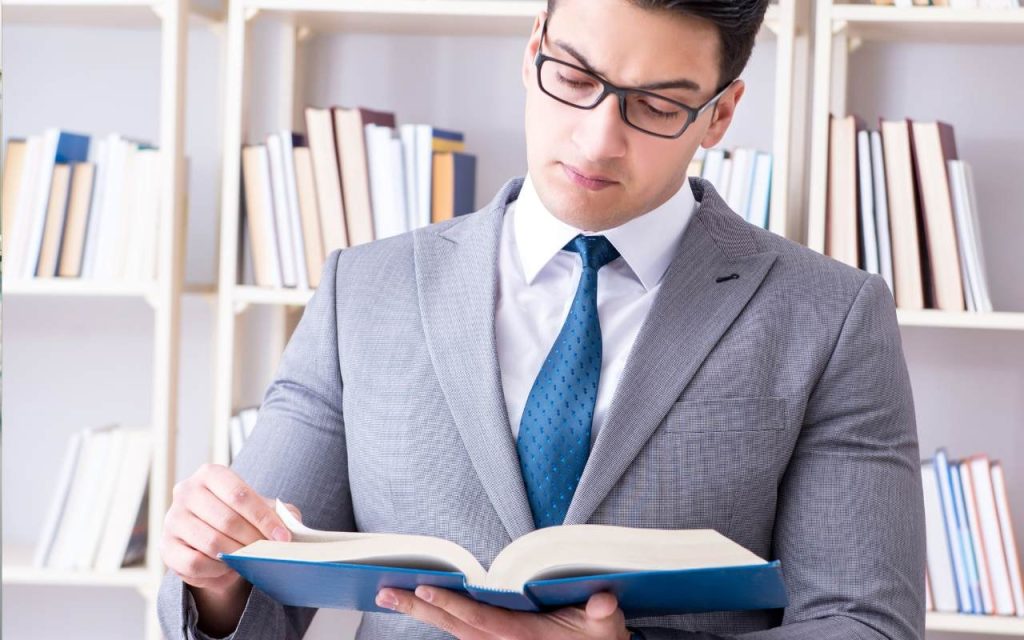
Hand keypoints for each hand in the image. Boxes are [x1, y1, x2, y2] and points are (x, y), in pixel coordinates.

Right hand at [160, 463, 301, 594]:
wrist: (213, 540)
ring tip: (251, 560)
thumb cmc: (242, 518)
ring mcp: (172, 519)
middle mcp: (186, 492)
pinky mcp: (166, 547)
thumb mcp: (262, 509)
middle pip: (226, 520)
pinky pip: (194, 563)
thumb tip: (295, 527)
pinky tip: (228, 568)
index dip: (264, 518)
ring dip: (237, 556)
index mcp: (210, 474)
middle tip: (270, 552)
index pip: (239, 495)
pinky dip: (216, 570)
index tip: (283, 537)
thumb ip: (280, 513)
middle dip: (253, 540)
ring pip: (211, 543)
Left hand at [375, 585, 631, 639]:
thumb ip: (603, 615)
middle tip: (385, 592)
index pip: (479, 618)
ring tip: (392, 595)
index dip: (452, 603)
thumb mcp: (606, 628)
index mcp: (522, 637)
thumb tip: (603, 601)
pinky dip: (439, 617)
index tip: (426, 587)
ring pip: (452, 630)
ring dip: (422, 612)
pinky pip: (461, 632)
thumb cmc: (597, 639)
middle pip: (453, 625)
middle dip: (418, 608)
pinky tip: (422, 604)